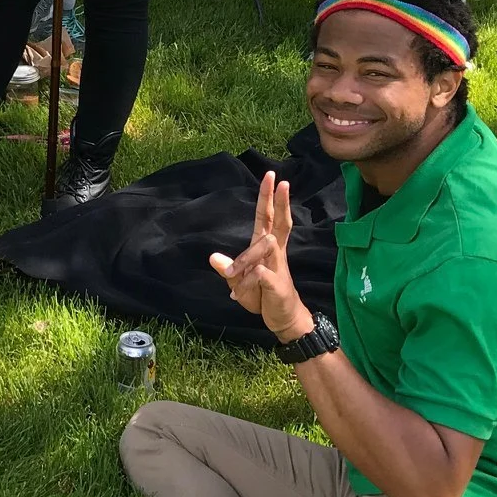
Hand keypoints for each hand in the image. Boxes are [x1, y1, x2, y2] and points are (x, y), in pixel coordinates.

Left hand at [210, 173, 315, 343]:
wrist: (284, 318)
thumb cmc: (263, 296)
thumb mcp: (239, 284)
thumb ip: (229, 270)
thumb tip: (213, 257)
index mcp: (265, 249)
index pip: (269, 218)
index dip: (269, 198)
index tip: (273, 177)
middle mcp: (274, 253)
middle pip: (278, 221)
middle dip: (278, 200)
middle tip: (281, 180)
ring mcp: (278, 266)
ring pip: (265, 246)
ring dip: (245, 260)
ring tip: (233, 277)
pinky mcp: (277, 283)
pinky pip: (260, 274)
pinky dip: (246, 282)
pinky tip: (238, 293)